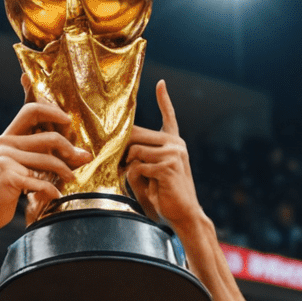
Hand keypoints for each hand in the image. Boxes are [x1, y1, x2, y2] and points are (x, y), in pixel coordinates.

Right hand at [0, 101, 87, 235]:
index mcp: (7, 137)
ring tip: (71, 179)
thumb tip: (81, 154)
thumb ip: (41, 156)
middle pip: (47, 136)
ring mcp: (5, 159)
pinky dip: (52, 190)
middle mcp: (4, 144)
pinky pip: (40, 182)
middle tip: (81, 158)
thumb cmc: (6, 191)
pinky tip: (56, 195)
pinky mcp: (8, 177)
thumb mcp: (20, 167)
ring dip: (65, 171)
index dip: (53, 111)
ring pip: (47, 159)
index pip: (30, 110)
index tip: (68, 122)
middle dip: (68, 147)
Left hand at [124, 81, 203, 230]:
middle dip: (122, 148)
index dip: (164, 100)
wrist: (183, 216)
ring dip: (128, 166)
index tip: (161, 84)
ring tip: (136, 178)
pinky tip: (149, 186)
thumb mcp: (147, 173)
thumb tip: (122, 148)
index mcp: (173, 144)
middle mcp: (175, 144)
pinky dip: (136, 177)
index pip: (169, 117)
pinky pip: (139, 165)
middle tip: (118, 163)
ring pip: (135, 150)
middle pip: (137, 133)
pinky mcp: (168, 165)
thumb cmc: (163, 197)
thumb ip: (137, 158)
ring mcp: (173, 153)